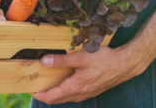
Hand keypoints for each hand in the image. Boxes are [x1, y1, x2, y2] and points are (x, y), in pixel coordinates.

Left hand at [31, 46, 148, 104]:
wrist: (125, 64)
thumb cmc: (105, 59)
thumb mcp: (81, 56)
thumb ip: (62, 60)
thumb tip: (44, 61)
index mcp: (74, 87)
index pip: (51, 97)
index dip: (39, 94)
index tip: (30, 88)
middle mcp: (79, 94)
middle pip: (57, 100)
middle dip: (45, 93)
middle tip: (37, 83)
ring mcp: (86, 94)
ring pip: (66, 97)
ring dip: (56, 92)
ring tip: (50, 80)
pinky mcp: (92, 90)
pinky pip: (74, 94)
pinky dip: (66, 89)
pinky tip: (67, 78)